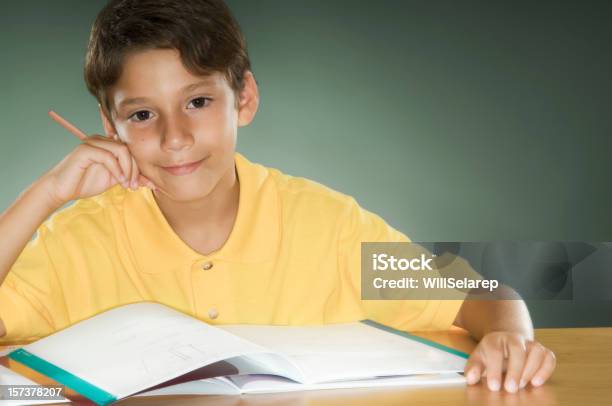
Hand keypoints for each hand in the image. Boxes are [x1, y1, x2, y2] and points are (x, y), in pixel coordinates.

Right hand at [41, 134, 155, 206]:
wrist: (61, 190)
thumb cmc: (85, 183)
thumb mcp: (114, 179)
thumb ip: (130, 176)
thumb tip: (151, 182)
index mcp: (107, 143)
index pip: (130, 148)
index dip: (140, 165)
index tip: (147, 182)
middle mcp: (100, 139)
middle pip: (128, 148)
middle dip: (135, 169)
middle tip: (135, 185)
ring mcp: (92, 142)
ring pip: (121, 150)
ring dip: (128, 169)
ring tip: (127, 184)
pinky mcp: (85, 150)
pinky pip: (108, 156)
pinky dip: (117, 169)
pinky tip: (119, 181)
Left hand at [464, 331, 555, 391]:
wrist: (505, 342)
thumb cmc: (491, 353)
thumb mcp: (479, 358)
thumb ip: (473, 368)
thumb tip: (470, 379)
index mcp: (495, 340)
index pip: (495, 352)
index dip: (494, 370)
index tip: (494, 387)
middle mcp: (514, 339)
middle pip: (517, 350)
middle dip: (515, 371)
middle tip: (511, 389)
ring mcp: (529, 344)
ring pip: (536, 351)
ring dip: (531, 370)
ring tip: (522, 385)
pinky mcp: (542, 351)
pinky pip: (549, 357)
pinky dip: (546, 370)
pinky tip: (536, 382)